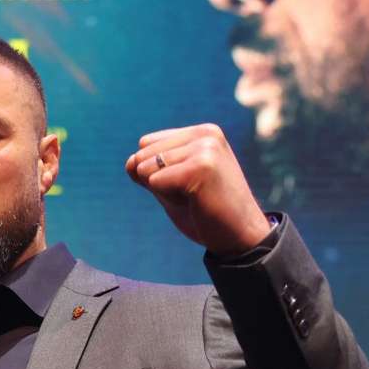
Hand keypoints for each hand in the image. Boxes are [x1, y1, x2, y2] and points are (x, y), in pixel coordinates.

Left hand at [125, 124, 272, 256]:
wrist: (238, 235)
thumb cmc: (205, 211)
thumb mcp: (170, 186)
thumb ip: (147, 170)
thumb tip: (130, 161)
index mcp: (200, 133)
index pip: (145, 145)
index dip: (156, 172)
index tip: (187, 184)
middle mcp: (205, 134)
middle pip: (143, 156)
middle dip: (158, 182)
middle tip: (192, 194)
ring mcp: (205, 147)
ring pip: (147, 169)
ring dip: (165, 192)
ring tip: (196, 197)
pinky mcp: (202, 165)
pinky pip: (155, 181)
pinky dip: (168, 198)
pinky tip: (197, 202)